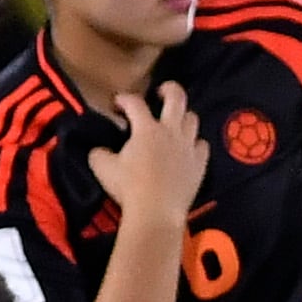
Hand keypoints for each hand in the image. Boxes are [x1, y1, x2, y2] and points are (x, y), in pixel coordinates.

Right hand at [87, 82, 207, 219]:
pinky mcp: (200, 164)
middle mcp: (171, 132)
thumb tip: (99, 149)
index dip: (124, 98)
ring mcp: (188, 147)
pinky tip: (188, 148)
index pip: (135, 103)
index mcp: (146, 129)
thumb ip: (99, 152)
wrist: (156, 212)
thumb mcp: (102, 168)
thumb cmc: (129, 188)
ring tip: (174, 122)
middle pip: (177, 97)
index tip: (117, 103)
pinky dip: (195, 143)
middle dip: (168, 89)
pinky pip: (202, 145)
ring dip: (183, 116)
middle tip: (160, 92)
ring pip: (192, 119)